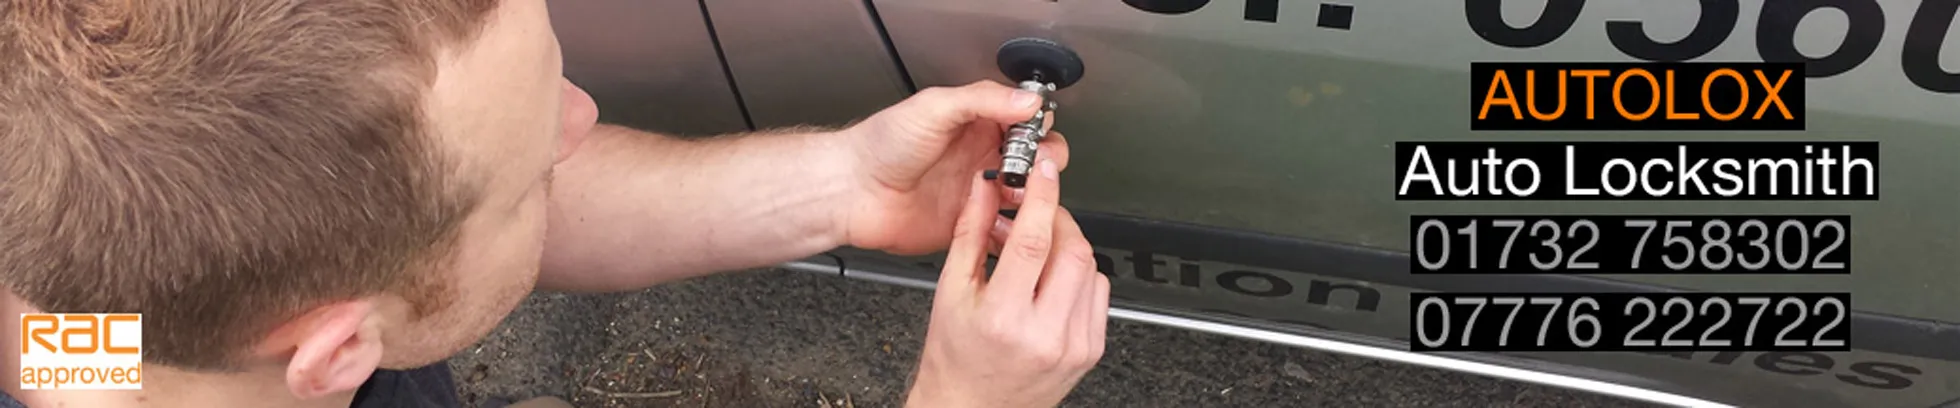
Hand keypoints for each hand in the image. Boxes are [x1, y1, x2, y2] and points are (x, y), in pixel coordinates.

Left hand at [836, 80, 1068, 254]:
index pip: (1024, 120)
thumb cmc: (881, 146)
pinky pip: (1003, 226)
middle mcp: (980, 156)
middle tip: (1033, 167)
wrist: (852, 192)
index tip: (1039, 134)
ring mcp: (977, 192)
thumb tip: (1027, 100)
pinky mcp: (970, 225)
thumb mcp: (934, 108)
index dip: (1038, 126)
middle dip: (1045, 162)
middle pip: (1034, 159)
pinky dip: (1016, 226)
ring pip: (1026, 194)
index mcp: (975, 123)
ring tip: (1021, 193)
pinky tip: (1013, 220)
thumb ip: (983, 100)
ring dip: (1033, 195)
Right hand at [905, 161, 1109, 407]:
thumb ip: (970, 233)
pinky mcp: (1090, 350)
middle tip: (1035, 214)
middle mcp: (1044, 334)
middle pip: (1073, 250)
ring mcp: (1073, 345)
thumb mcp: (950, 292)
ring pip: (1091, 268)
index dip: (1043, 196)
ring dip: (1067, 246)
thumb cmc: (955, 359)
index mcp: (1003, 318)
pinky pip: (1099, 293)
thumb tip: (985, 189)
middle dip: (1057, 219)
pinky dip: (1080, 274)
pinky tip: (1052, 281)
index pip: (1034, 241)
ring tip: (1036, 251)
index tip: (1042, 171)